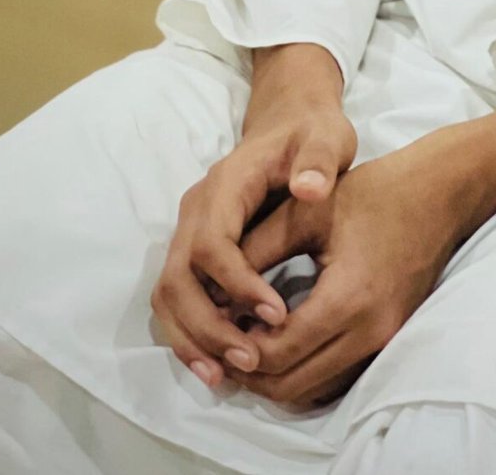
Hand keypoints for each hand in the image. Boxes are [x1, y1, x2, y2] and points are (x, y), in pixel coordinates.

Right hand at [151, 43, 353, 390]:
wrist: (290, 122)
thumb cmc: (311, 134)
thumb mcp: (326, 137)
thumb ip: (320, 160)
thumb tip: (309, 188)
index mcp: (225, 184)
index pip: (211, 243)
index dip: (237, 284)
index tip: (276, 313)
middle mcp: (196, 210)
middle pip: (177, 277)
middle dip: (207, 325)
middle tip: (250, 358)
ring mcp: (190, 230)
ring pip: (169, 294)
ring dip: (192, 338)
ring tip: (227, 374)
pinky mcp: (194, 250)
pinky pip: (177, 298)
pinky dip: (190, 333)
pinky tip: (218, 362)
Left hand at [231, 90, 495, 410]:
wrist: (441, 192)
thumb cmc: (375, 192)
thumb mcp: (307, 211)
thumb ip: (257, 249)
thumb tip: (212, 290)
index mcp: (348, 298)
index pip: (277, 351)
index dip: (236, 342)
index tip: (215, 318)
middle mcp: (369, 332)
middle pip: (290, 384)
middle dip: (249, 368)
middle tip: (222, 335)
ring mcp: (383, 341)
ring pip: (311, 387)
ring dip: (274, 373)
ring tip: (247, 336)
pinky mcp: (388, 339)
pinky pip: (334, 375)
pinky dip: (302, 368)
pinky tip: (282, 336)